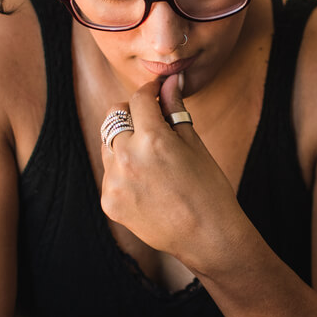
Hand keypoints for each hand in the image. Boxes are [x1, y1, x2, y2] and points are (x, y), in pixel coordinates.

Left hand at [100, 73, 240, 263]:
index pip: (139, 99)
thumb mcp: (193, 143)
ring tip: (151, 158)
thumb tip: (170, 81)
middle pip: (114, 116)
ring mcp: (114, 182)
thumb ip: (174, 110)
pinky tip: (147, 182)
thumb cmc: (208, 188)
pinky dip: (123, 171)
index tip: (157, 92)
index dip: (150, 91)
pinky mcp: (109, 201)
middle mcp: (127, 157)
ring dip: (124, 142)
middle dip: (132, 113)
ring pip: (108, 144)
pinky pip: (109, 173)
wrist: (207, 236)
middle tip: (152, 123)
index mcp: (152, 139)